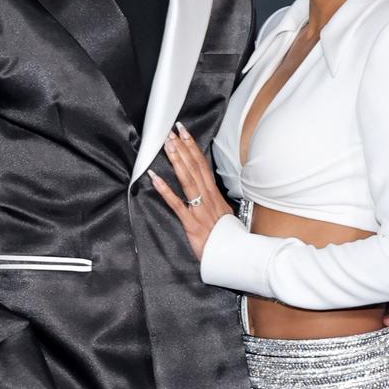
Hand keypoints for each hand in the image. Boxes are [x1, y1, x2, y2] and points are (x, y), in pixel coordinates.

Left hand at [150, 121, 234, 259]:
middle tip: (172, 132)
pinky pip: (177, 204)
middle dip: (183, 148)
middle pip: (195, 167)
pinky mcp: (192, 223)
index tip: (184, 133)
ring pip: (187, 180)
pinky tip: (155, 179)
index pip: (202, 164)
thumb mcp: (223, 213)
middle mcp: (208, 197)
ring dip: (177, 161)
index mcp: (213, 194)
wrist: (234, 255)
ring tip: (167, 146)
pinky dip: (166, 191)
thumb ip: (213, 200)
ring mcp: (200, 209)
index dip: (192, 147)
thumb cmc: (226, 237)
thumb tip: (207, 190)